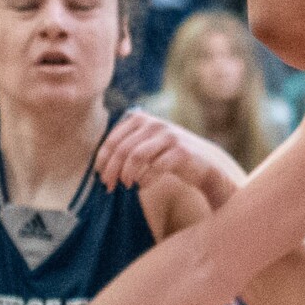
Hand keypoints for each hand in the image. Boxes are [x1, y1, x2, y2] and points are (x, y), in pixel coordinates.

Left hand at [96, 110, 239, 205]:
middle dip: (112, 169)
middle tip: (108, 186)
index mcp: (142, 118)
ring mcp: (169, 135)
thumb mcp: (147, 144)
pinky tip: (142, 186)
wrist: (205, 163)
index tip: (99, 175)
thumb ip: (127, 145)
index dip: (103, 158)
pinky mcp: (180, 151)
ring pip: (137, 156)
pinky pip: (155, 167)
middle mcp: (155, 123)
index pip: (114, 138)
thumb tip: (100, 165)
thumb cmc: (169, 156)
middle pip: (123, 148)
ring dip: (127, 174)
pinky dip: (145, 179)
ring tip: (125, 185)